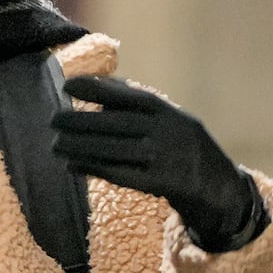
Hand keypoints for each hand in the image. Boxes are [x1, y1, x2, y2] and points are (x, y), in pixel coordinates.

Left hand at [56, 75, 268, 253]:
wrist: (220, 187)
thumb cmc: (185, 149)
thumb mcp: (173, 121)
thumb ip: (142, 109)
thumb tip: (101, 92)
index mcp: (168, 112)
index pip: (128, 96)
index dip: (97, 89)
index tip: (68, 85)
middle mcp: (166, 132)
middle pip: (115, 124)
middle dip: (80, 120)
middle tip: (53, 118)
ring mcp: (163, 158)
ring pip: (113, 150)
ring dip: (80, 146)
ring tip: (55, 143)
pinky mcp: (159, 184)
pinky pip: (119, 174)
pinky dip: (93, 168)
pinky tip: (72, 164)